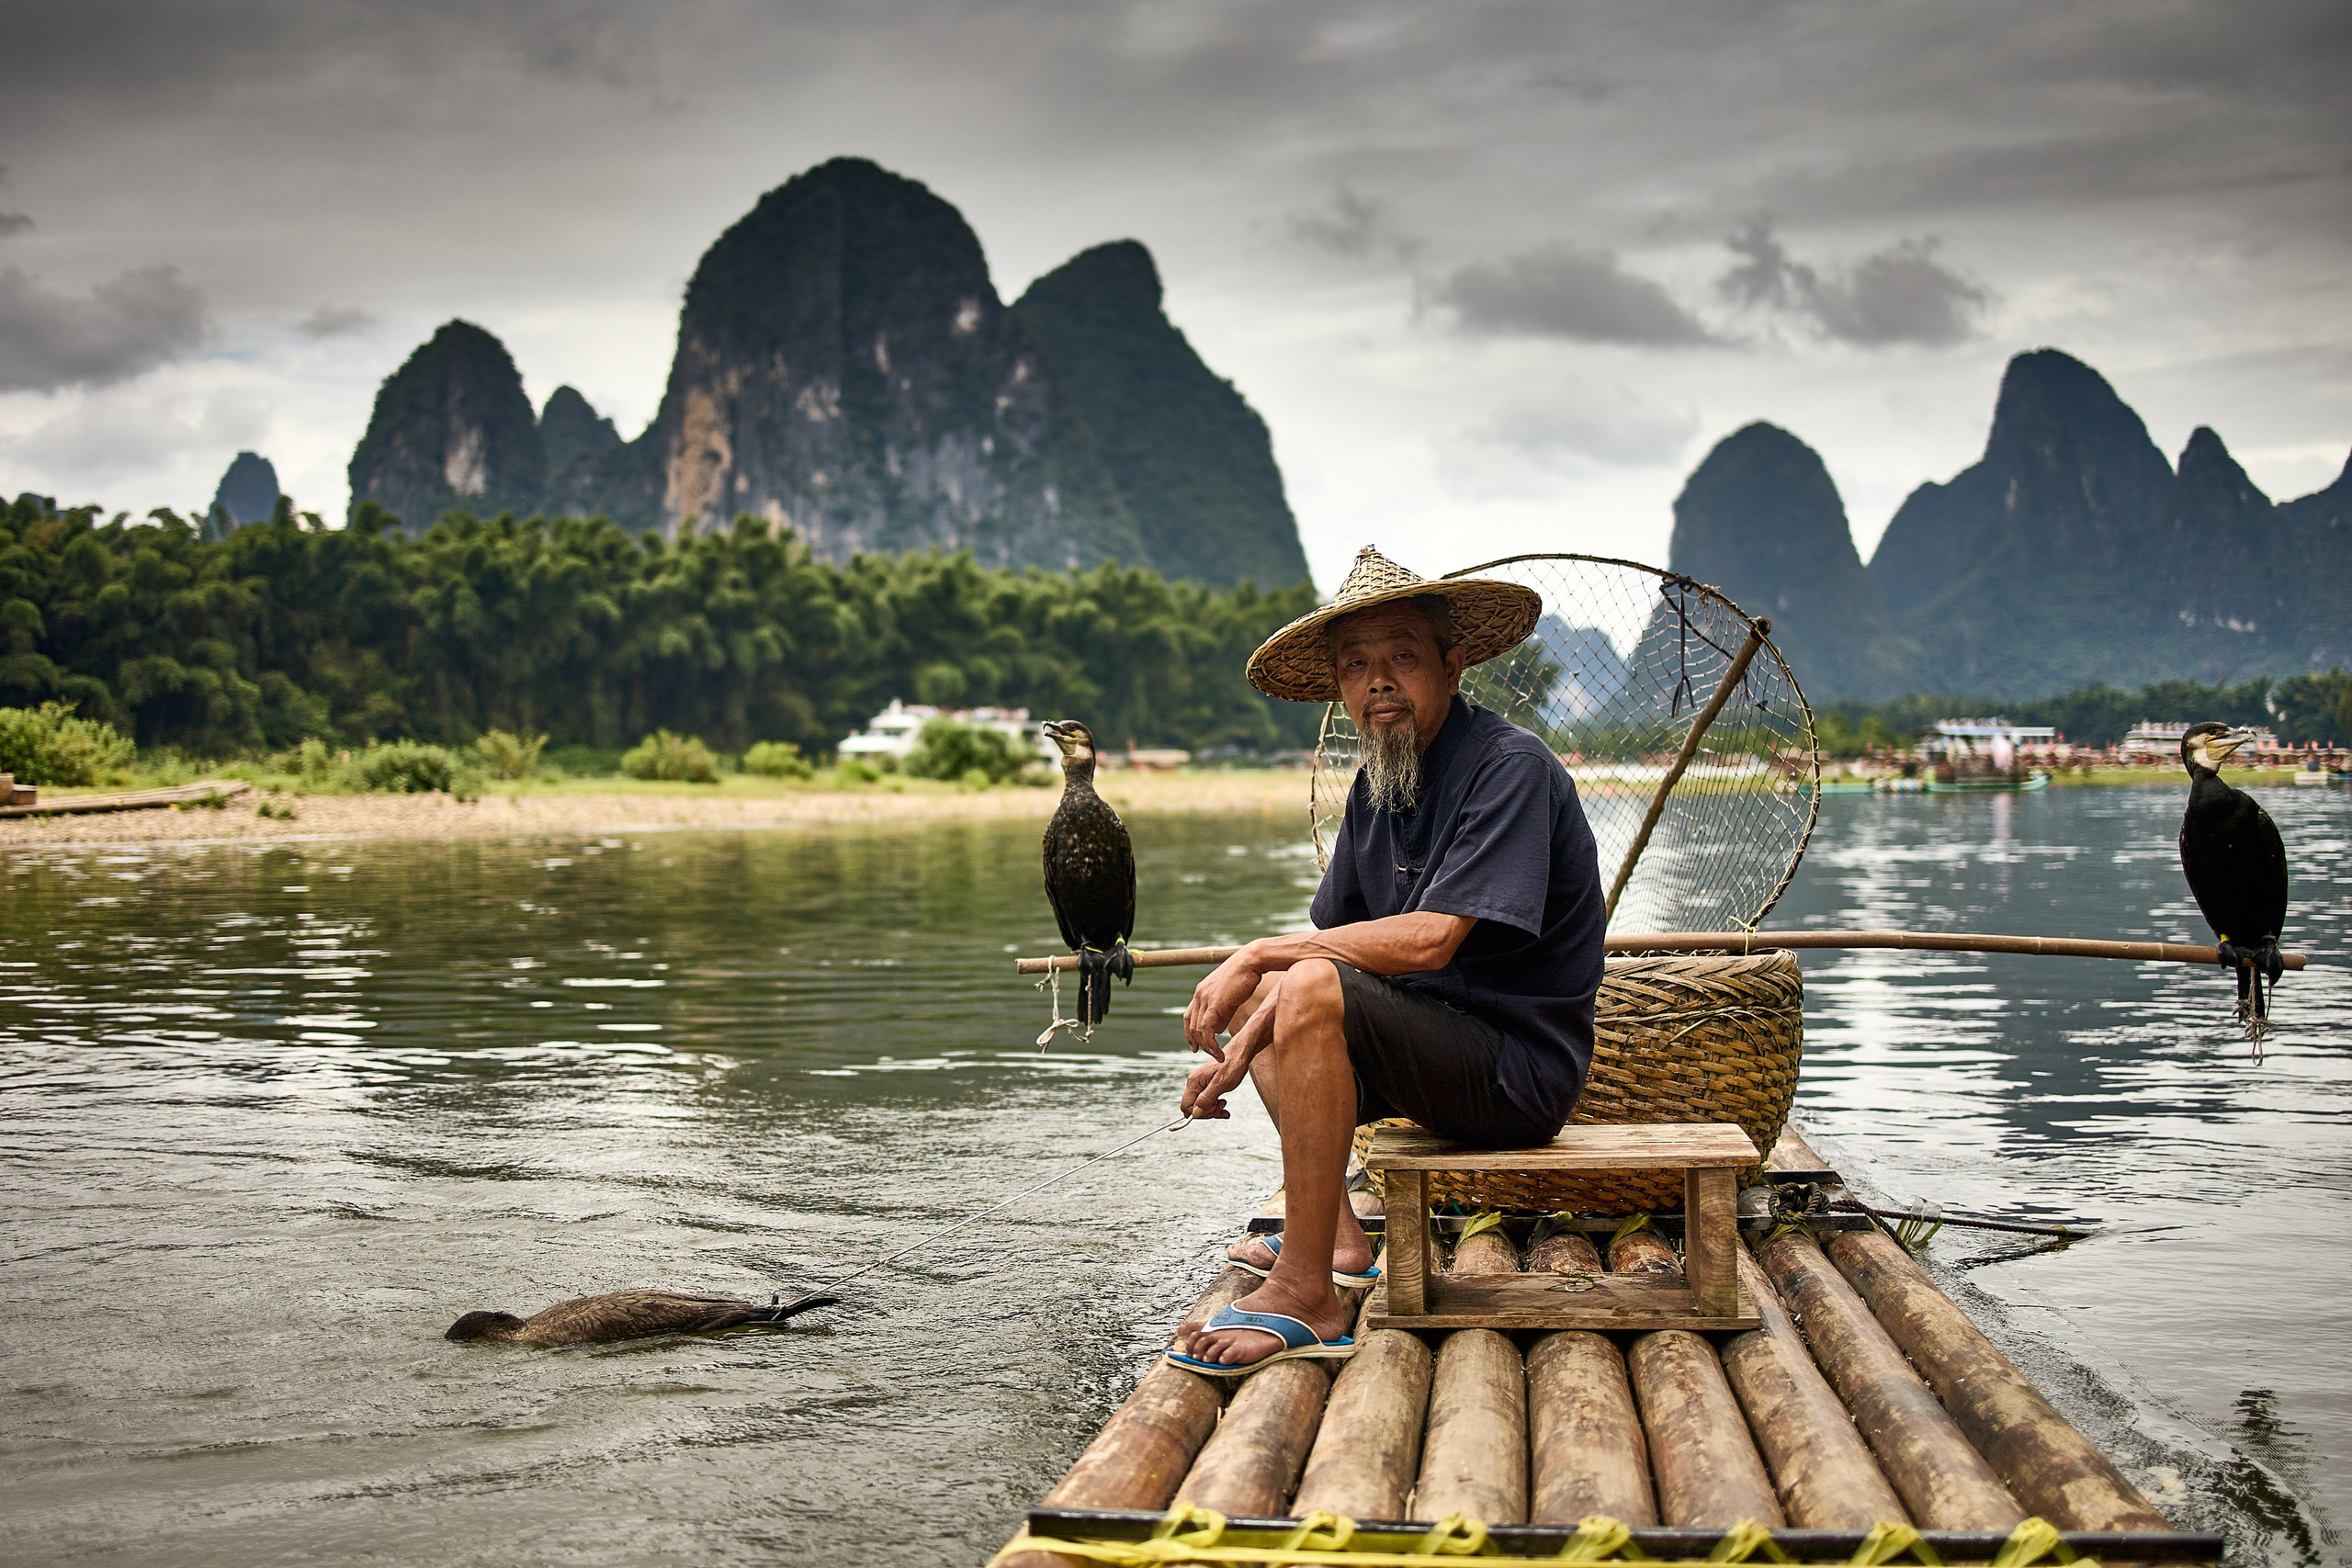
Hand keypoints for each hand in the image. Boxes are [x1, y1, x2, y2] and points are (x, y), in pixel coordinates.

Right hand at [1180, 998, 1272, 1118]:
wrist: (1240, 1053)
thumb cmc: (1232, 1064)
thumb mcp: (1221, 1084)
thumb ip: (1206, 1098)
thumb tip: (1196, 1112)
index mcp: (1194, 1081)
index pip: (1186, 1106)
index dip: (1199, 1112)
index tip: (1213, 1109)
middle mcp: (1194, 1083)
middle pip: (1193, 1107)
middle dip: (1208, 1111)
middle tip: (1221, 1105)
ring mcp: (1201, 1084)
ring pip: (1201, 1105)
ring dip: (1213, 1109)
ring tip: (1224, 1104)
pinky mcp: (1207, 1085)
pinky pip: (1207, 1100)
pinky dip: (1215, 1105)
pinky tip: (1224, 1105)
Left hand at [1184, 948, 1262, 1054]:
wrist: (1251, 961)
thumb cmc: (1245, 978)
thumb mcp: (1231, 998)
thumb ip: (1222, 1015)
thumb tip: (1216, 1031)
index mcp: (1201, 992)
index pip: (1188, 1017)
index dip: (1190, 1034)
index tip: (1195, 1047)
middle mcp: (1198, 995)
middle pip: (1191, 1026)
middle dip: (1199, 1044)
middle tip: (1212, 1055)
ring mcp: (1204, 998)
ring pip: (1198, 1030)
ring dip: (1207, 1046)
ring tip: (1218, 1056)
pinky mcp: (1214, 1003)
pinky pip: (1206, 1029)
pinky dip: (1210, 1043)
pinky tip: (1218, 1051)